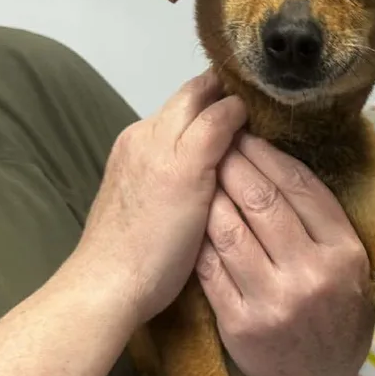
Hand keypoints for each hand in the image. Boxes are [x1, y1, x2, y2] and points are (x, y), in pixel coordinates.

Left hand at [68, 71, 245, 325]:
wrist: (109, 287)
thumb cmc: (157, 238)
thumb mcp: (191, 175)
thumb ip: (211, 130)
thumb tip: (235, 102)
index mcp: (155, 131)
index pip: (199, 90)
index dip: (231, 89)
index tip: (265, 99)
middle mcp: (140, 137)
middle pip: (187, 105)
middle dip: (220, 104)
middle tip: (260, 119)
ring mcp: (131, 162)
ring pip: (177, 130)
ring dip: (205, 127)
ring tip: (240, 144)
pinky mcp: (130, 186)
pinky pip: (166, 153)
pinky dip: (189, 150)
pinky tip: (207, 171)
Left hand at [195, 132, 374, 375]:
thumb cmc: (334, 314)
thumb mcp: (350, 266)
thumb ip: (326, 222)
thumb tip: (284, 162)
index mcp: (345, 253)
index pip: (302, 187)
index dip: (268, 154)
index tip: (247, 133)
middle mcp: (312, 275)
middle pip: (263, 201)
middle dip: (233, 163)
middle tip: (216, 143)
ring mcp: (274, 300)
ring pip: (230, 229)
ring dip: (210, 195)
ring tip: (201, 173)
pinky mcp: (240, 323)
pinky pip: (211, 267)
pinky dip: (199, 238)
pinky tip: (193, 218)